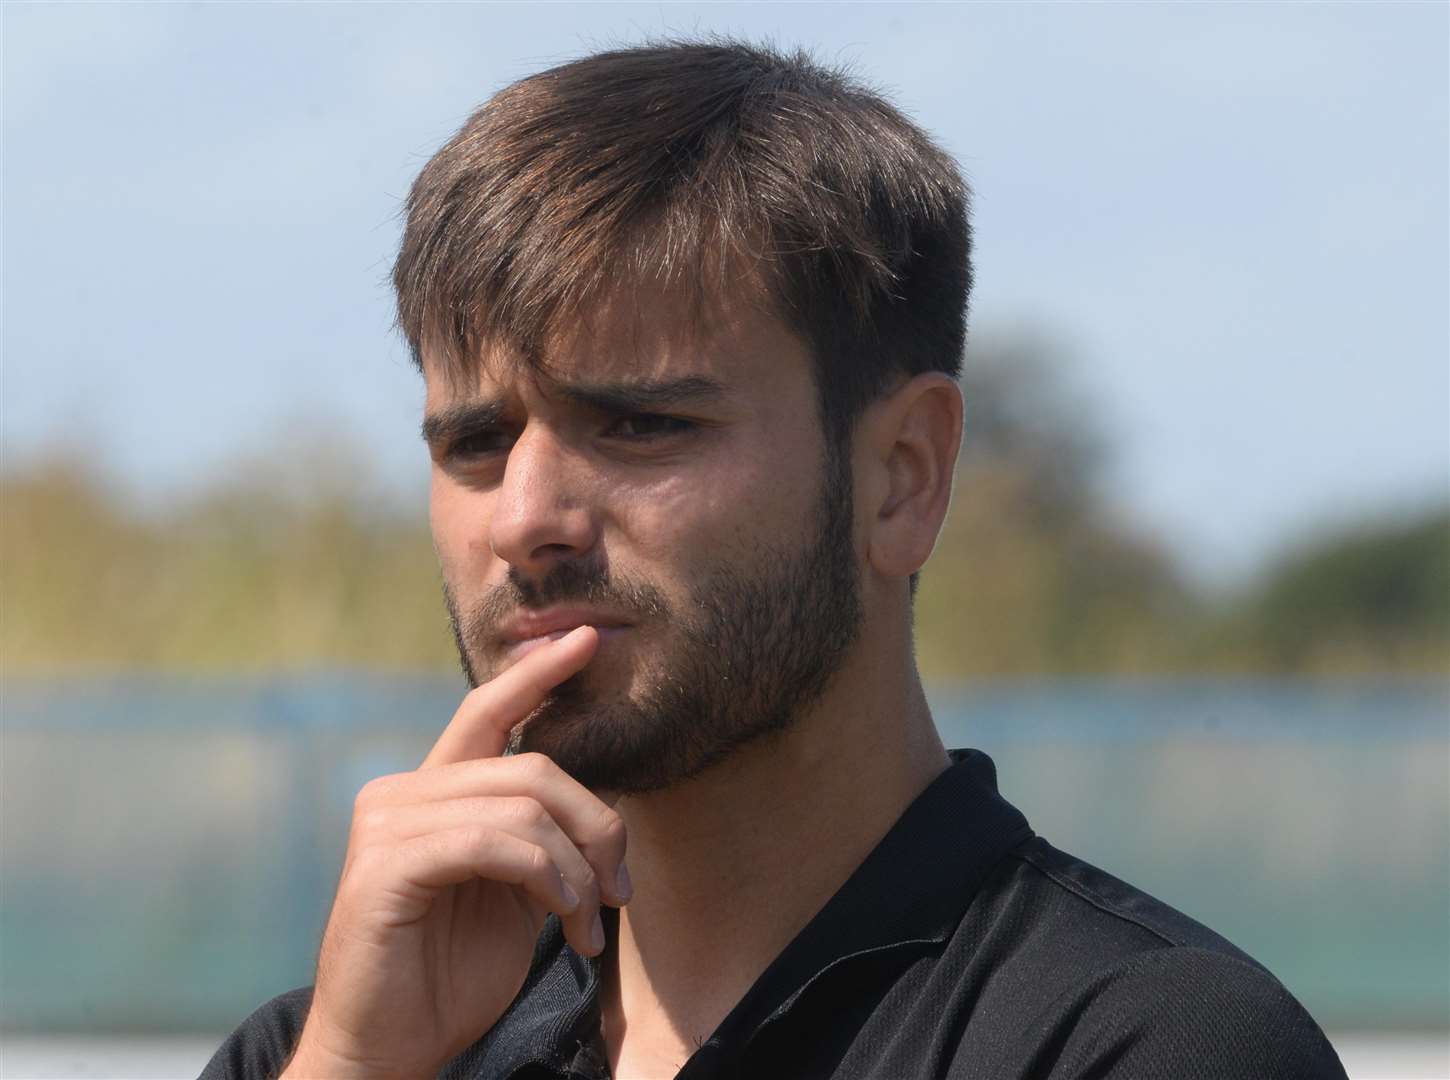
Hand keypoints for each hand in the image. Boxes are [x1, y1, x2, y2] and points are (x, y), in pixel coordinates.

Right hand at [281, 626, 629, 1078]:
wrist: (389, 1050)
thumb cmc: (449, 975)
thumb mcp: (514, 896)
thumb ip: (540, 842)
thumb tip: (600, 811)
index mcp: (432, 790)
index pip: (487, 711)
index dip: (539, 673)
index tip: (588, 639)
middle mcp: (402, 791)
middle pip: (532, 768)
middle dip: (596, 825)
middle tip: (617, 890)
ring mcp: (387, 824)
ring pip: (521, 806)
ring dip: (575, 869)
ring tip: (586, 922)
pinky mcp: (385, 865)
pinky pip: (491, 843)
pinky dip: (545, 877)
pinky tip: (561, 918)